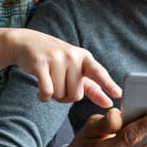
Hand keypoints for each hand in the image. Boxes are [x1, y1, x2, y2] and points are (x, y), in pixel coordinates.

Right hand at [6, 28, 120, 106]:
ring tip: (49, 81)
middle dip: (66, 96)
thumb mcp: (76, 69)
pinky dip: (43, 96)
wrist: (27, 43)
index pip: (99, 72)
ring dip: (53, 95)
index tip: (118, 94)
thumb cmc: (56, 59)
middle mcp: (73, 57)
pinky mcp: (40, 63)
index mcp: (85, 58)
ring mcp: (56, 59)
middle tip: (59, 84)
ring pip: (60, 94)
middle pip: (76, 95)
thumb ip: (93, 88)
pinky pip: (47, 91)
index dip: (108, 84)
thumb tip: (109, 103)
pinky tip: (40, 92)